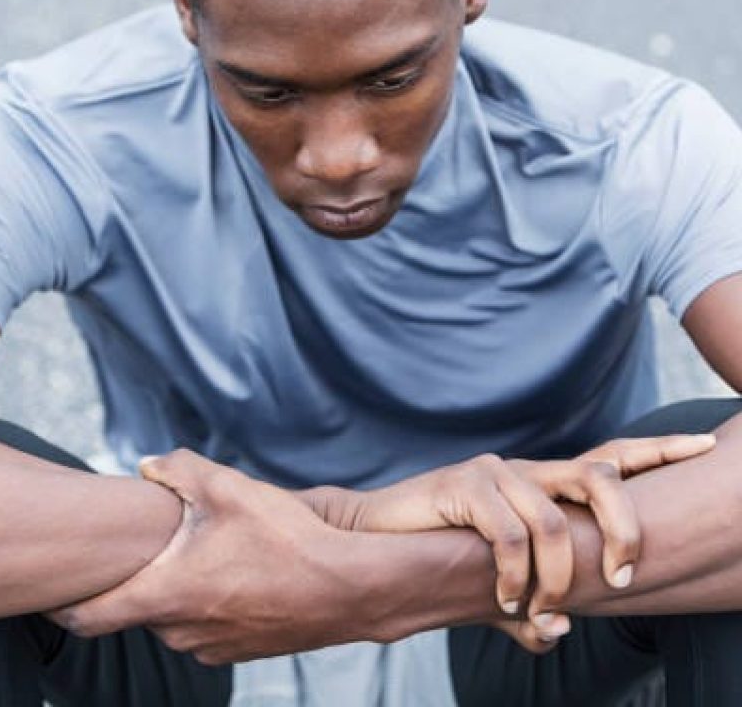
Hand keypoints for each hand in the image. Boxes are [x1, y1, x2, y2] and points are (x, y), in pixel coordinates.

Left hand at [49, 450, 359, 664]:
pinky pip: (208, 627)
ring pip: (176, 617)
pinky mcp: (240, 651)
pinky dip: (211, 603)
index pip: (87, 618)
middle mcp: (180, 632)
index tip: (61, 589)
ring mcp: (212, 647)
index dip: (66, 605)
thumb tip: (146, 466)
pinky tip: (242, 573)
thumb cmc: (286, 538)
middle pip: (138, 609)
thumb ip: (178, 469)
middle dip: (144, 578)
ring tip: (214, 554)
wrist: (348, 587)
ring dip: (182, 590)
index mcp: (165, 595)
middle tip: (166, 544)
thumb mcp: (230, 487)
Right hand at [302, 434, 714, 646]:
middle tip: (622, 578)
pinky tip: (500, 600)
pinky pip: (508, 534)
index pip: (609, 460)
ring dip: (555, 578)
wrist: (381, 538)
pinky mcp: (463, 484)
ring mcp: (495, 473)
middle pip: (600, 474)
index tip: (703, 447)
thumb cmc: (443, 557)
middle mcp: (526, 470)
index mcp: (542, 486)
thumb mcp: (497, 587)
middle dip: (626, 525)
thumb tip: (553, 635)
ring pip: (554, 520)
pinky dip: (513, 577)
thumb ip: (528, 606)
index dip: (657, 451)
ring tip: (537, 607)